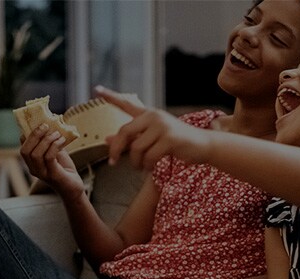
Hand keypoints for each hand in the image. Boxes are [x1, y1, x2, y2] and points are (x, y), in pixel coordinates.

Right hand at [20, 124, 84, 197]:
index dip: (28, 134)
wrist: (74, 188)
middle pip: (25, 150)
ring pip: (36, 153)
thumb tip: (48, 124)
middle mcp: (33, 169)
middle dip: (35, 135)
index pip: (23, 147)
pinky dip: (55, 145)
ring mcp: (42, 173)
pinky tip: (62, 140)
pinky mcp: (52, 175)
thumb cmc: (64, 169)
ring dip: (46, 140)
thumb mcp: (56, 152)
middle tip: (46, 126)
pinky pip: (49, 157)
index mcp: (31, 163)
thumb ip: (49, 142)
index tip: (39, 123)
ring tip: (57, 134)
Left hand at [94, 86, 212, 170]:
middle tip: (113, 162)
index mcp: (149, 114)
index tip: (96, 89)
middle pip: (125, 132)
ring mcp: (163, 126)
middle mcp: (154, 116)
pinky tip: (150, 168)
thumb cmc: (176, 144)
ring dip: (135, 162)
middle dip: (116, 150)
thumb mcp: (151, 139)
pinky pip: (149, 156)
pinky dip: (147, 166)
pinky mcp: (170, 138)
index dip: (111, 96)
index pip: (127, 104)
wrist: (203, 146)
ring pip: (136, 148)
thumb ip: (130, 138)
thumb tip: (105, 139)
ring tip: (142, 167)